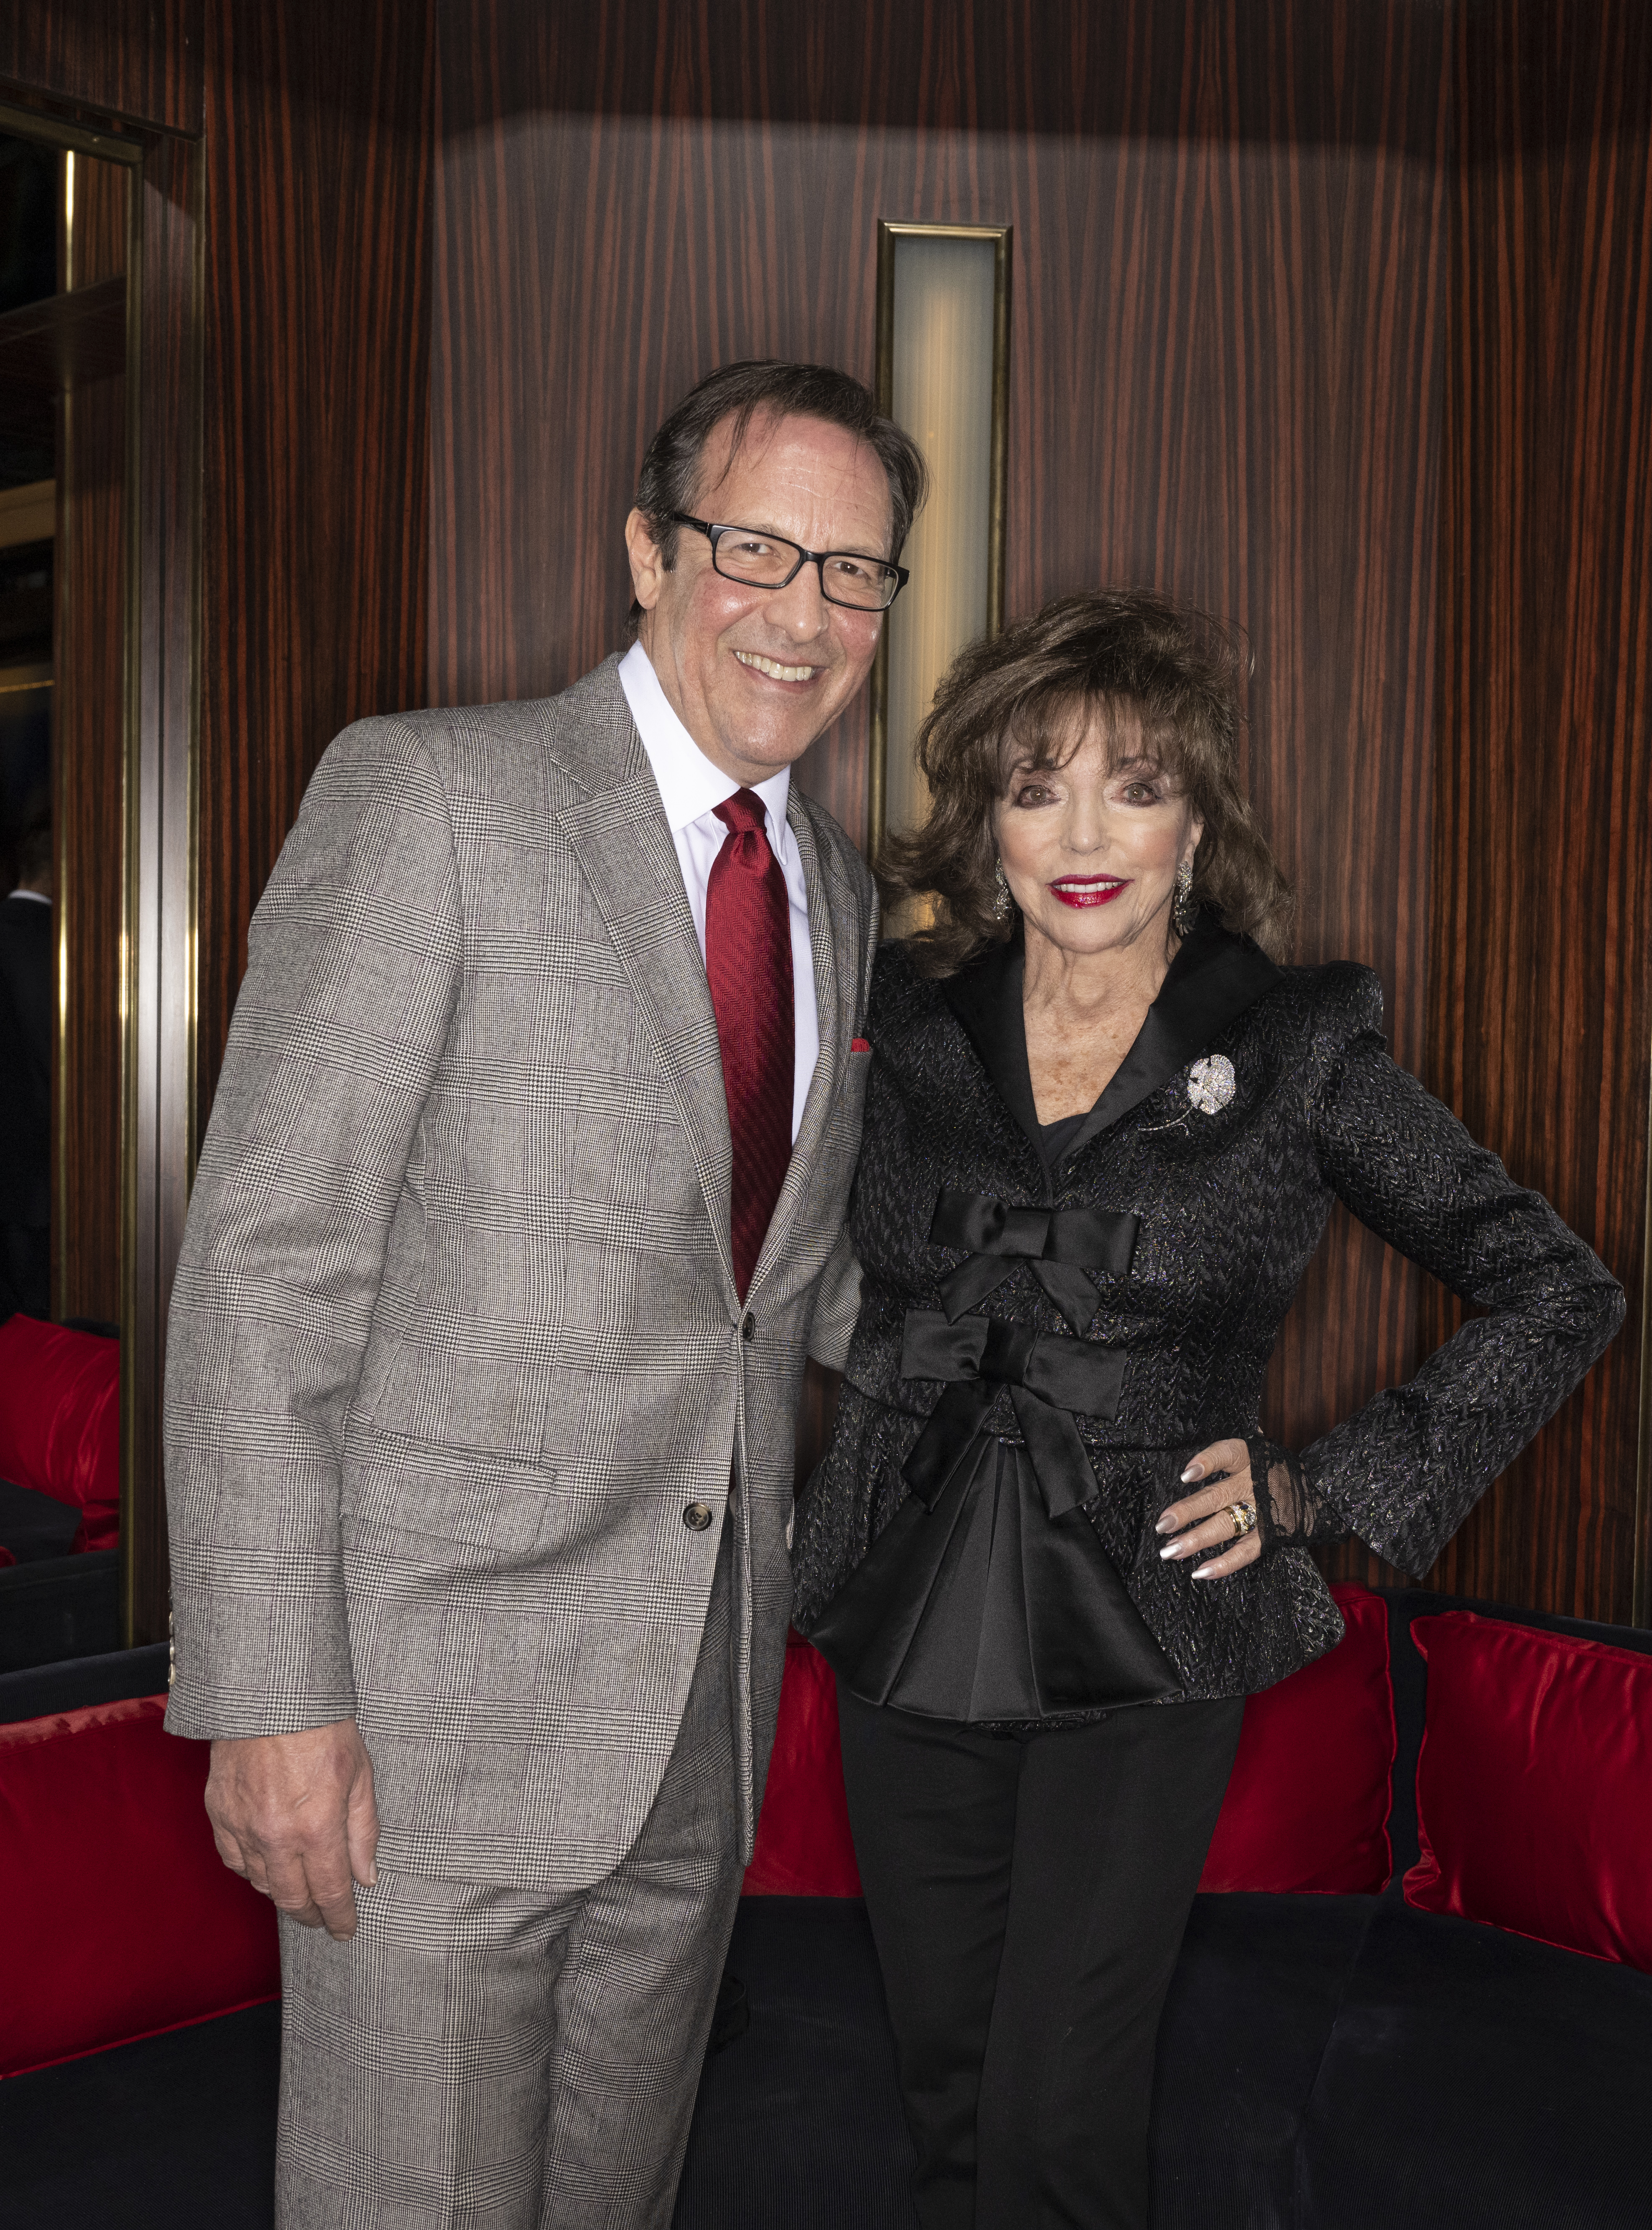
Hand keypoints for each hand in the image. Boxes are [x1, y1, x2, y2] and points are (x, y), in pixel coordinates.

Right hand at [205, 1719, 378, 1939]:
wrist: (269, 1694)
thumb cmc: (322, 1727)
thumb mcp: (359, 1774)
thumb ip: (363, 1831)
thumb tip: (366, 1876)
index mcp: (317, 1828)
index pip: (330, 1892)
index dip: (339, 1917)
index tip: (346, 1931)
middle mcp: (276, 1836)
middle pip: (292, 1898)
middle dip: (310, 1914)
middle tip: (322, 1920)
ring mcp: (243, 1827)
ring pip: (262, 1883)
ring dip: (282, 1893)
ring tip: (299, 1892)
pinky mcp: (219, 1814)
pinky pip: (235, 1859)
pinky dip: (252, 1870)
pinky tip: (266, 1867)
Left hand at [1154, 1437, 1260, 1579]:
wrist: (1315, 1485)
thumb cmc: (1269, 1467)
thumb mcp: (1253, 1451)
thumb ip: (1224, 1453)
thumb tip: (1191, 1460)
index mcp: (1248, 1458)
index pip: (1225, 1454)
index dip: (1206, 1462)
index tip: (1186, 1475)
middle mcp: (1252, 1484)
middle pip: (1216, 1497)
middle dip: (1187, 1512)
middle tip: (1162, 1525)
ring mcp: (1261, 1511)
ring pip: (1225, 1526)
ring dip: (1196, 1540)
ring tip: (1170, 1551)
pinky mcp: (1270, 1536)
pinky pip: (1245, 1552)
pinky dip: (1224, 1564)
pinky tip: (1200, 1573)